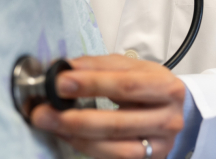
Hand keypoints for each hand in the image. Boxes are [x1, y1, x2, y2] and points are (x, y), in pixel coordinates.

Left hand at [31, 55, 184, 158]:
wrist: (172, 110)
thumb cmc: (148, 87)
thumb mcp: (131, 68)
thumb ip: (99, 66)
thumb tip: (65, 67)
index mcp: (168, 88)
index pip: (127, 86)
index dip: (92, 84)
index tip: (60, 82)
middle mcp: (169, 119)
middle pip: (118, 122)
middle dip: (76, 117)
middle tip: (44, 110)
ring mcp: (160, 145)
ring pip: (115, 147)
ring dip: (76, 136)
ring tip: (50, 123)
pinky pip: (113, 158)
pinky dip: (85, 147)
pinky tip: (67, 135)